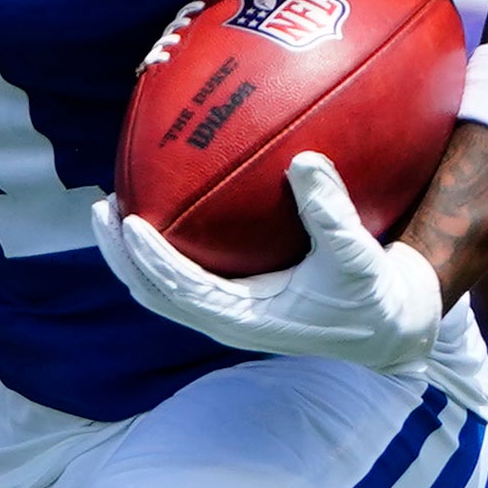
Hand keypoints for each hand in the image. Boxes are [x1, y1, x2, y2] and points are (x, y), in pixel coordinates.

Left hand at [97, 153, 449, 370]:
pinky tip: (164, 206)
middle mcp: (225, 319)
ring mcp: (226, 313)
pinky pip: (185, 275)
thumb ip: (332, 214)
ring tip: (113, 207)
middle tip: (102, 206)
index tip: (129, 222)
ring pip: (161, 287)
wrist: (386, 327)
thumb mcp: (358, 257)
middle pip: (153, 292)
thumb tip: (303, 160)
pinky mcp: (234, 301)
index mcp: (244, 320)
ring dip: (132, 253)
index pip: (180, 290)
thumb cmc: (371, 296)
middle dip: (122, 254)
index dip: (150, 260)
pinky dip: (164, 249)